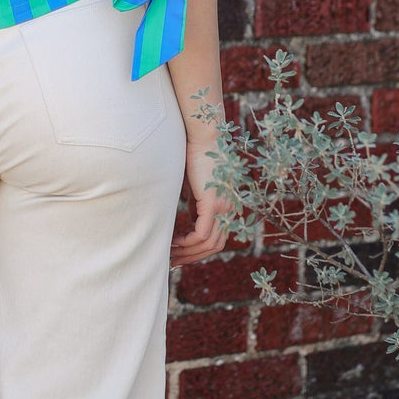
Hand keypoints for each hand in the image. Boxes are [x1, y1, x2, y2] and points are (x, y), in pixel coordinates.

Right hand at [171, 142, 232, 263]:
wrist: (203, 137)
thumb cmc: (196, 156)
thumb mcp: (195, 187)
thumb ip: (196, 204)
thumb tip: (188, 219)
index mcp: (226, 207)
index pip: (216, 238)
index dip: (199, 251)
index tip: (180, 254)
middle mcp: (228, 210)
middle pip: (215, 246)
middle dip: (193, 257)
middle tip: (173, 261)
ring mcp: (223, 207)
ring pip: (209, 244)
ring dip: (189, 253)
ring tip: (170, 253)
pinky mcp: (213, 203)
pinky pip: (202, 234)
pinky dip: (188, 242)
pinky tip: (175, 242)